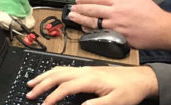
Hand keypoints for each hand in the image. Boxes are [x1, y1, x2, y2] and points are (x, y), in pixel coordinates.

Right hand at [26, 65, 157, 104]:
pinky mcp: (87, 70)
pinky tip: (49, 76)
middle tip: (29, 93)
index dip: (52, 97)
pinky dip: (53, 72)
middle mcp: (85, 71)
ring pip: (59, 70)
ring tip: (32, 83)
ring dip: (44, 76)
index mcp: (90, 79)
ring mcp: (85, 69)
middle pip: (57, 75)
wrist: (141, 79)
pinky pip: (64, 68)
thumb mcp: (115, 102)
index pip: (65, 86)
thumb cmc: (130, 90)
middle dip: (41, 84)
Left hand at [68, 0, 167, 49]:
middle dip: (80, 9)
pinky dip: (91, 31)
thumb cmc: (151, 13)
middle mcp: (116, 12)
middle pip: (92, 9)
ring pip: (93, 22)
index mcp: (120, 1)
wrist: (162, 29)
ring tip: (74, 18)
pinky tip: (85, 29)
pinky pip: (100, 34)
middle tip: (72, 9)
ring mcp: (116, 25)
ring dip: (81, 20)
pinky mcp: (118, 36)